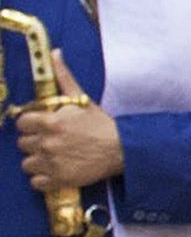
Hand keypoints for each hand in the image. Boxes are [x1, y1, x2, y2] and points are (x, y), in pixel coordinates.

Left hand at [15, 51, 121, 190]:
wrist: (124, 150)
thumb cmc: (102, 125)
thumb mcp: (82, 100)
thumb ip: (64, 78)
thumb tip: (55, 54)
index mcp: (50, 122)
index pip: (21, 123)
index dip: (31, 124)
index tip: (42, 127)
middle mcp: (47, 142)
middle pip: (23, 144)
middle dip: (34, 142)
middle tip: (50, 142)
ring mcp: (52, 162)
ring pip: (27, 163)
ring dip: (37, 161)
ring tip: (52, 158)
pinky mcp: (59, 179)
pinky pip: (36, 182)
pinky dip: (43, 179)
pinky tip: (55, 171)